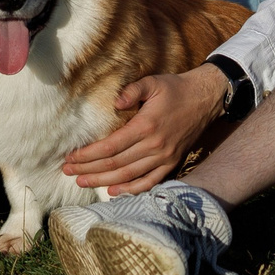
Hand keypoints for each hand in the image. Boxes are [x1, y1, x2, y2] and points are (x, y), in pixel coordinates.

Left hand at [63, 63, 228, 196]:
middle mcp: (155, 146)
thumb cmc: (176, 88)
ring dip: (103, 182)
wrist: (206, 98)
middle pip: (115, 164)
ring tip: (82, 183)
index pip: (110, 147)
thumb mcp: (153, 82)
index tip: (70, 157)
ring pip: (129, 176)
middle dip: (89, 170)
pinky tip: (114, 192)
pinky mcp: (172, 163)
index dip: (87, 154)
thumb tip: (115, 103)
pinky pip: (150, 182)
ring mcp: (164, 157)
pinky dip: (131, 189)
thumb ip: (132, 90)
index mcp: (146, 126)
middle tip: (67, 172)